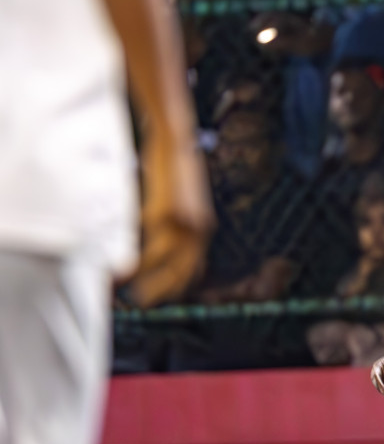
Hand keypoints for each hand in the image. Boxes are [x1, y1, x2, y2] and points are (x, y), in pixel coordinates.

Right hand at [130, 130, 212, 306]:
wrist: (175, 139)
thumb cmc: (173, 168)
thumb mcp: (182, 201)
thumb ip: (176, 224)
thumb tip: (159, 239)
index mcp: (203, 229)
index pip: (192, 268)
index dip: (175, 286)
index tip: (159, 298)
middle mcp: (197, 230)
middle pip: (178, 273)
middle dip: (157, 291)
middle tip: (138, 303)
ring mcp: (182, 223)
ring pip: (159, 262)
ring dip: (141, 279)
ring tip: (122, 287)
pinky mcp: (164, 213)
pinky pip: (146, 241)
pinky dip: (133, 256)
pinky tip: (121, 264)